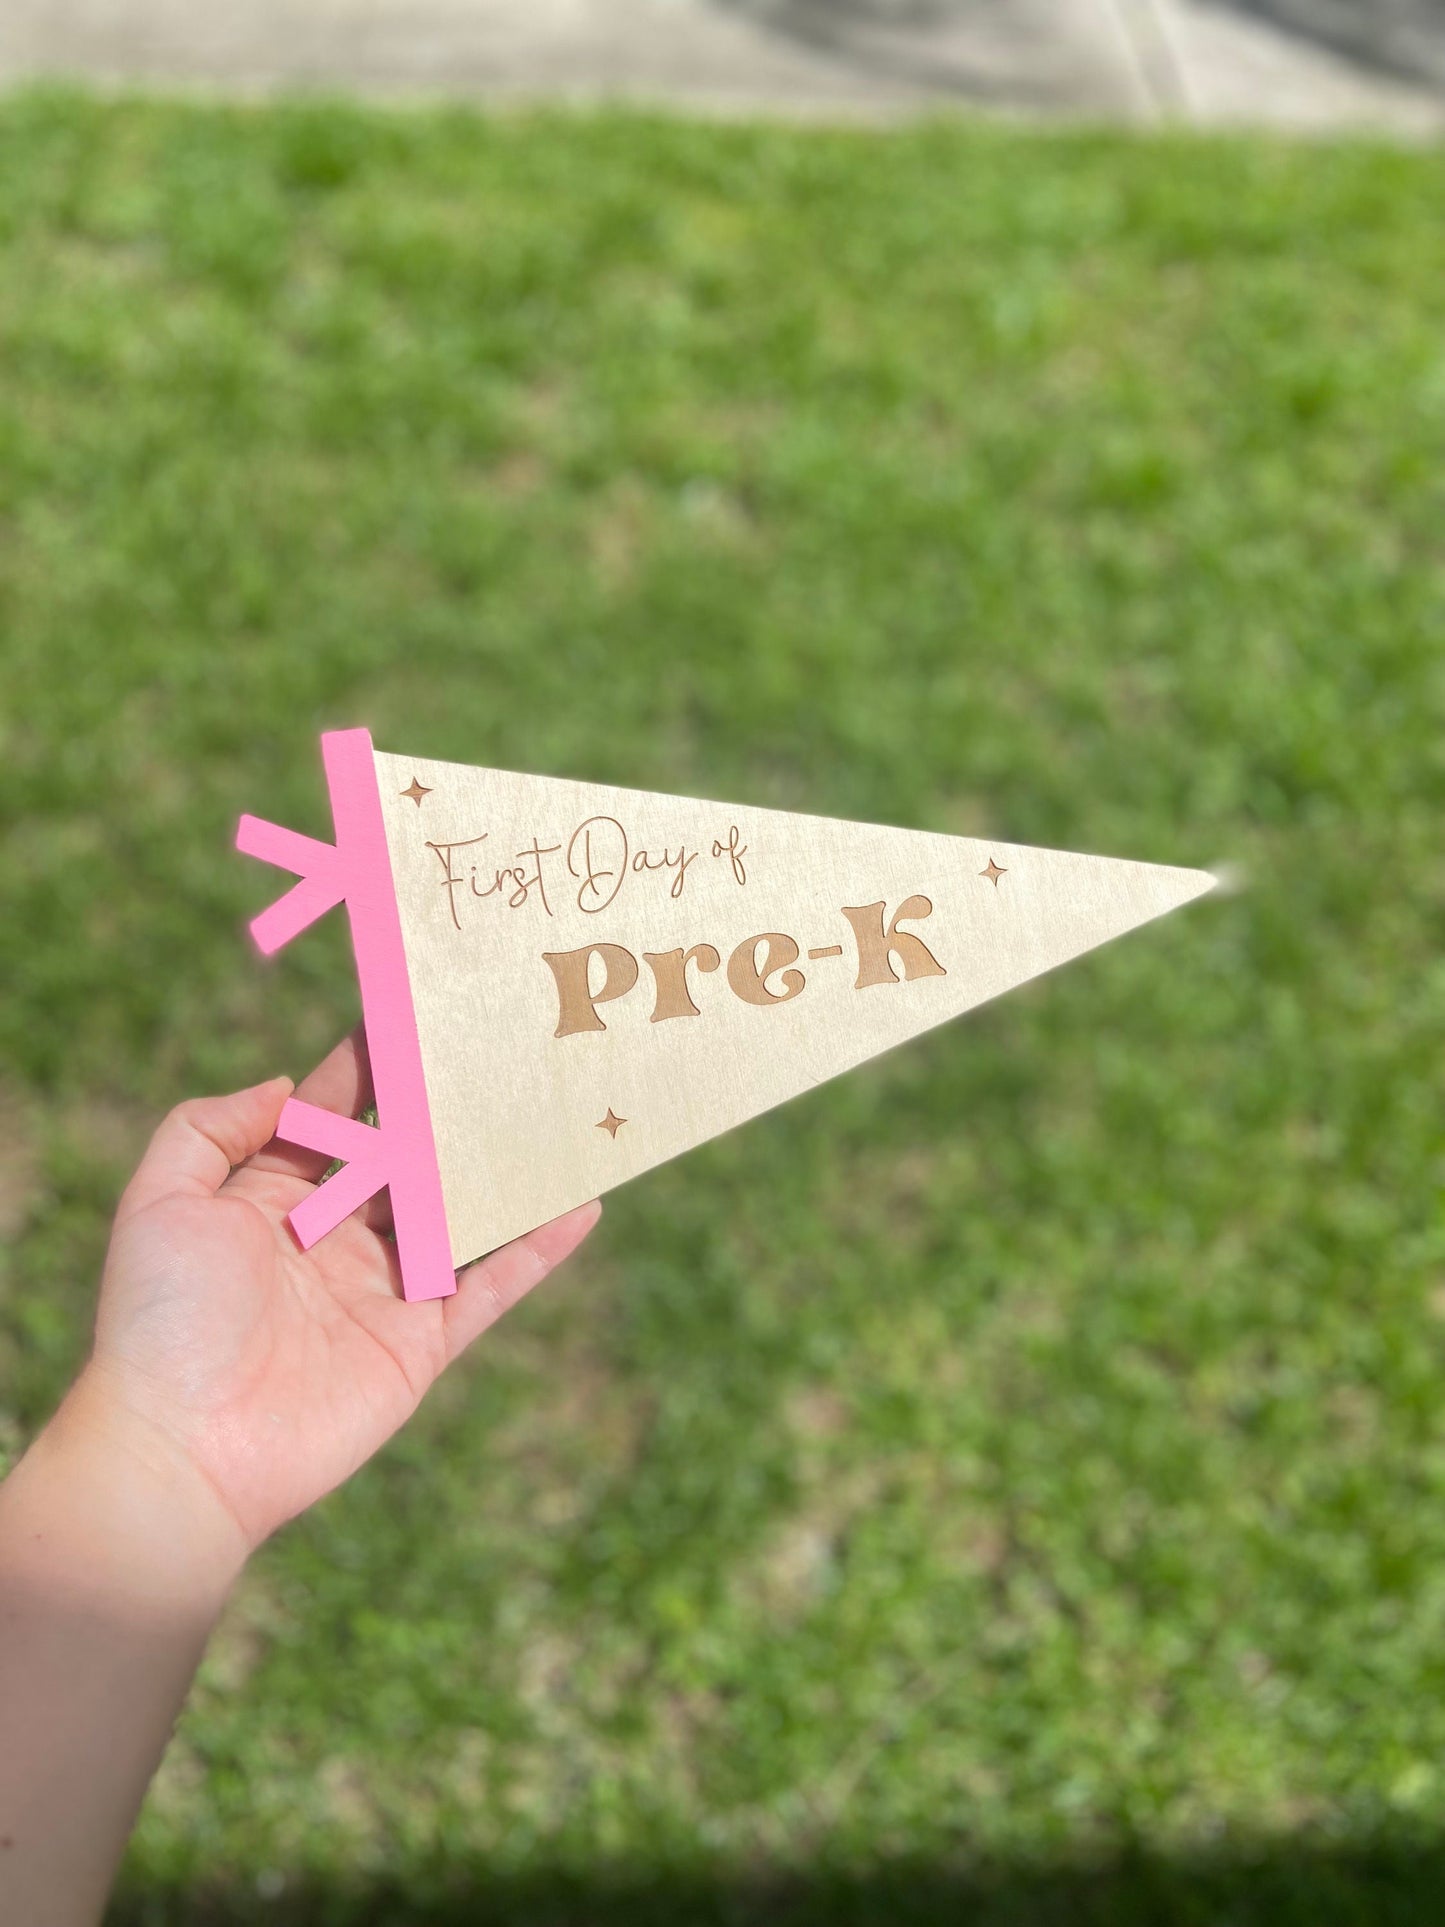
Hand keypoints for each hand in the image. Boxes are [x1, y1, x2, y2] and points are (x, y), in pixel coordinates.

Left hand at [78, 1030, 599, 1557]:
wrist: (182, 1451)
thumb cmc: (161, 1322)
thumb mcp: (160, 1200)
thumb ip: (210, 1128)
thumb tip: (287, 1085)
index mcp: (271, 1199)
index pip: (332, 1115)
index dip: (369, 1066)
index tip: (414, 1013)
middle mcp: (332, 1239)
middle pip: (405, 1157)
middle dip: (446, 1108)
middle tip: (499, 1048)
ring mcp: (382, 1291)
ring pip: (457, 1215)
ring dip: (501, 1169)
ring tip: (553, 1113)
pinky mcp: (421, 1344)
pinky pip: (491, 1287)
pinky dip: (538, 1250)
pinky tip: (582, 1205)